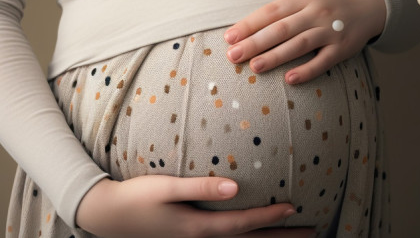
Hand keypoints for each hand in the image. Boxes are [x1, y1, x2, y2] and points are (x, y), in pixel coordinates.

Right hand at [76, 176, 315, 237]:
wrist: (108, 215)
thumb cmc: (136, 197)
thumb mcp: (166, 188)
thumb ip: (200, 187)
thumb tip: (235, 186)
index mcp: (198, 229)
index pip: (243, 224)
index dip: (270, 217)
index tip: (295, 208)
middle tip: (311, 233)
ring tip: (294, 237)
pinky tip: (255, 234)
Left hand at [223, 0, 385, 84]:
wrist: (375, 2)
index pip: (273, 10)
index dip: (250, 23)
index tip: (230, 36)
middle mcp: (318, 12)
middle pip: (282, 30)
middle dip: (255, 43)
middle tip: (233, 56)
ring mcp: (331, 31)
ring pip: (299, 46)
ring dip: (276, 57)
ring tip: (254, 67)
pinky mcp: (343, 48)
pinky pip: (324, 61)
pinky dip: (308, 70)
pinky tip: (290, 79)